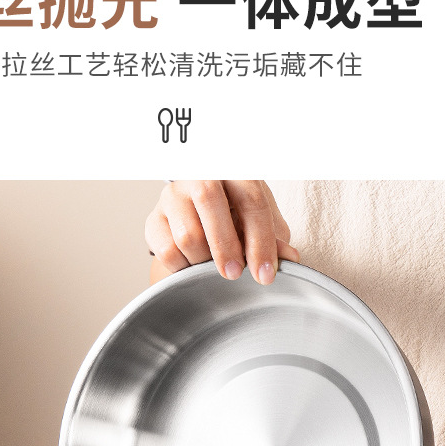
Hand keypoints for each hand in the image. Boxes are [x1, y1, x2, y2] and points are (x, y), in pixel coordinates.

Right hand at [145, 180, 299, 284]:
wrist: (200, 210)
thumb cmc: (235, 214)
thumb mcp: (259, 221)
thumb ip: (274, 239)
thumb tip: (290, 259)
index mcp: (234, 170)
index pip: (250, 199)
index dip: (260, 240)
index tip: (265, 274)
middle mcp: (199, 174)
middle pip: (210, 203)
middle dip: (226, 247)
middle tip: (235, 274)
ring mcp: (173, 195)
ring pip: (186, 233)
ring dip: (204, 261)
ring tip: (214, 268)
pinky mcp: (154, 219)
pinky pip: (166, 251)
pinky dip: (183, 268)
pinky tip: (195, 266)